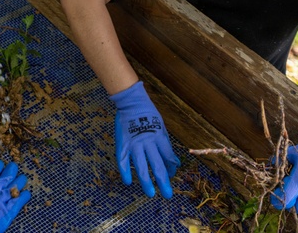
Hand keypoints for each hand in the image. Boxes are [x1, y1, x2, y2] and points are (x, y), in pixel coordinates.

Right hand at [109, 81, 179, 197]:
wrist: (131, 102)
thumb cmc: (148, 114)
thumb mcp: (161, 127)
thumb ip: (166, 145)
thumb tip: (175, 163)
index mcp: (159, 137)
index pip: (168, 157)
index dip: (171, 168)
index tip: (172, 175)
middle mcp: (148, 142)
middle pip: (157, 165)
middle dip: (164, 182)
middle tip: (168, 195)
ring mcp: (134, 144)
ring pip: (141, 166)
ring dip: (147, 182)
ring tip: (151, 194)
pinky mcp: (122, 144)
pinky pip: (123, 160)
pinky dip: (125, 171)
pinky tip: (128, 182)